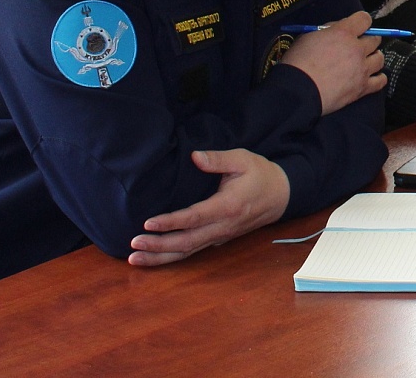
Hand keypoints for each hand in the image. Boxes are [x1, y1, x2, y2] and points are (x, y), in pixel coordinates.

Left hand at [127, 149, 289, 266]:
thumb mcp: (243, 159)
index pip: (194, 218)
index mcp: (228, 206)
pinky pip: (192, 251)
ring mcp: (220, 236)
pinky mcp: (218, 239)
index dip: (170, 222)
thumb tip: (194, 156)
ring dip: (161, 257)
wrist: (281, 195)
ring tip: (136, 259)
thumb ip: (218, 159)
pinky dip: (171, 257)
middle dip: (159, 246)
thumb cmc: (260, 174)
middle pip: (187, 242)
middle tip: (133, 245)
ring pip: (188, 252)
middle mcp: (223, 226)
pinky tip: (154, 257)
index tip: (147, 224)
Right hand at [277, 11, 385, 113]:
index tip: (358, 26)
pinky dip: (378, 78)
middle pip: (375, 39)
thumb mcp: (307, 37)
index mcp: (344, 33)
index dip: (362, 21)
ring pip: (380, 59)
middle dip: (368, 40)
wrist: (298, 91)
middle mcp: (357, 49)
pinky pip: (380, 81)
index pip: (364, 19)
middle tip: (359, 45)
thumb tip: (337, 29)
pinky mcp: (363, 88)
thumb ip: (326, 31)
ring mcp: (362, 69)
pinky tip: (372, 77)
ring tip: (366, 61)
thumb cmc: (298, 62)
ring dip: (374, 57)